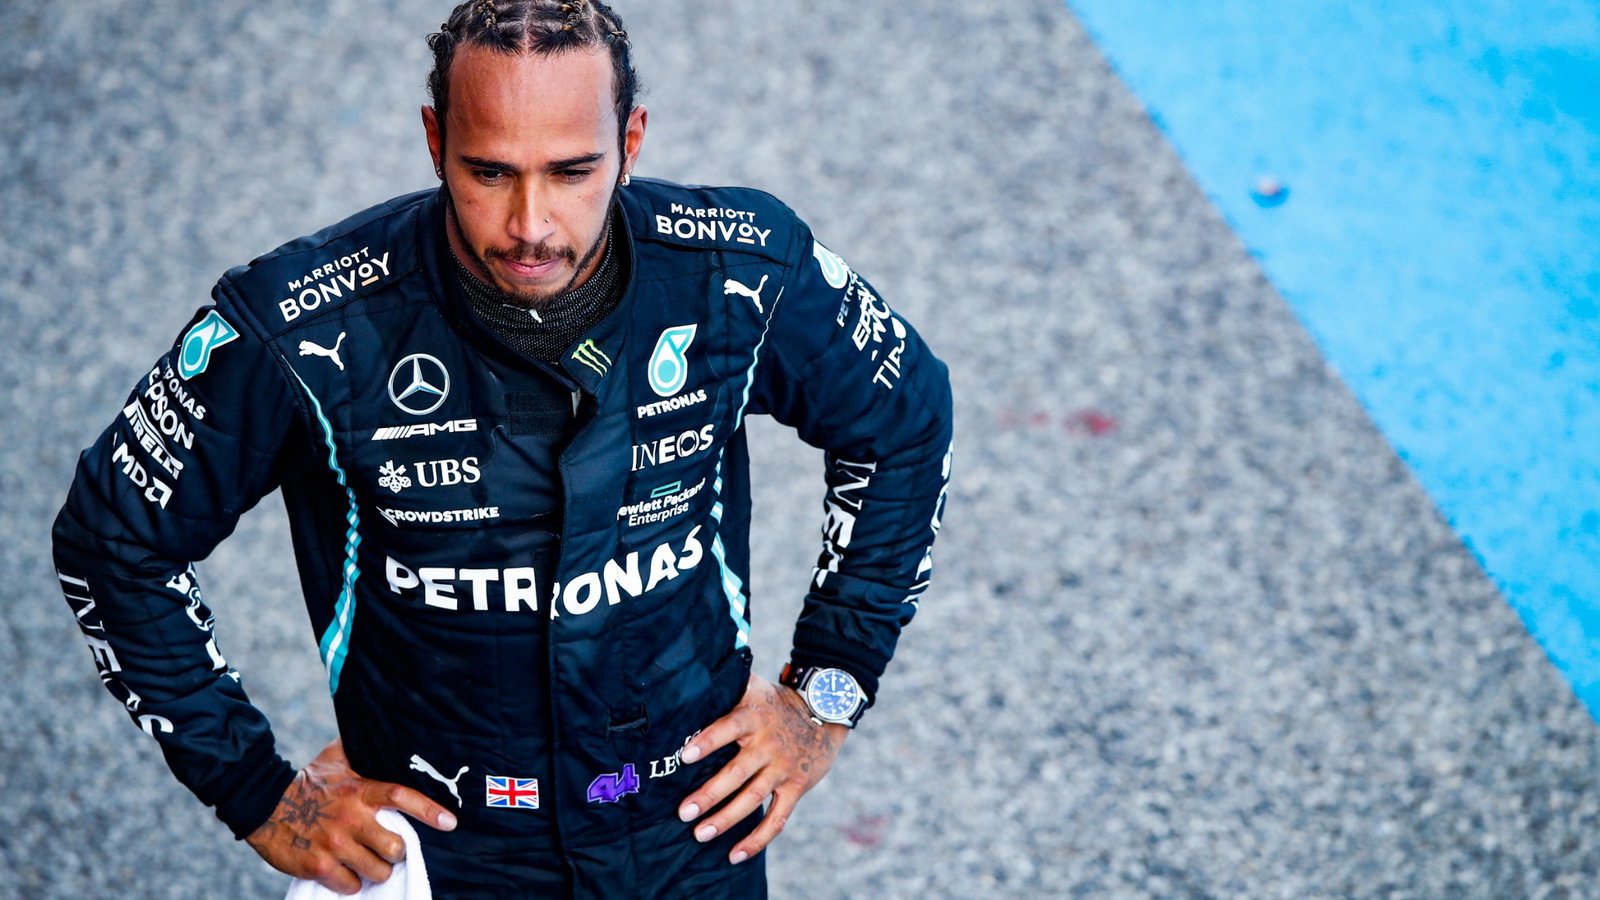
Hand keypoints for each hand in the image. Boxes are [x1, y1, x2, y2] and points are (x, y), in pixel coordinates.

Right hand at [245, 738, 457, 895]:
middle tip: (390, 848)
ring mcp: (335, 844)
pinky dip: (351, 883)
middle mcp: (351, 818)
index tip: (450, 822)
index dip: (429, 810)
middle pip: (395, 847)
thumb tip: (384, 726)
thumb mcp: (337, 758)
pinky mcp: (318, 866)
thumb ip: (363, 747)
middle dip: (397, 851)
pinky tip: (345, 872)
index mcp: (360, 791)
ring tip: (368, 862)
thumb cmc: (308, 781)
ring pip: (377, 870)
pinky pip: (350, 886)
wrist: (263, 803)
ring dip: (377, 870)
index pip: (402, 798)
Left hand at [676, 674, 847, 863]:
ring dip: (725, 819)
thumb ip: (727, 685)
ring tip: (699, 834)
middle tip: (683, 812)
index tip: (684, 756)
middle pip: (737, 772)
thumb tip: (690, 683)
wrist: (825, 710)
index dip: (708, 742)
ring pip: (753, 798)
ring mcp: (784, 768)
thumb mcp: (754, 686)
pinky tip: (734, 854)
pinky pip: (777, 819)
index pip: (728, 728)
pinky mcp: (797, 787)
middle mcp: (769, 744)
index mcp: (754, 717)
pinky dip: (757, 839)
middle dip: (709, 794)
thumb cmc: (775, 701)